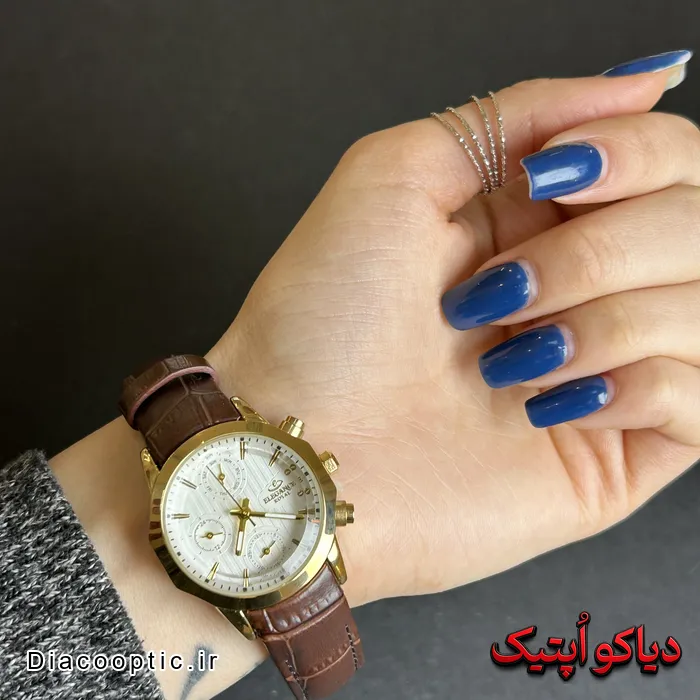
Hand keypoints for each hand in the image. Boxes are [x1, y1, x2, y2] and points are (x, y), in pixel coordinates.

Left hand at [209, 62, 699, 606]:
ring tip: (508, 361)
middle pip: (697, 225)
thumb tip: (643, 83)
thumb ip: (513, 115)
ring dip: (602, 322)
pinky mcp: (620, 450)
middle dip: (594, 252)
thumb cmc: (322, 320)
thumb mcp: (394, 174)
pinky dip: (635, 386)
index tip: (555, 177)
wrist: (299, 446)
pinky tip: (550, 405)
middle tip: (496, 295)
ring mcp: (608, 371)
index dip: (633, 155)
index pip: (669, 159)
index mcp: (540, 222)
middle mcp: (583, 289)